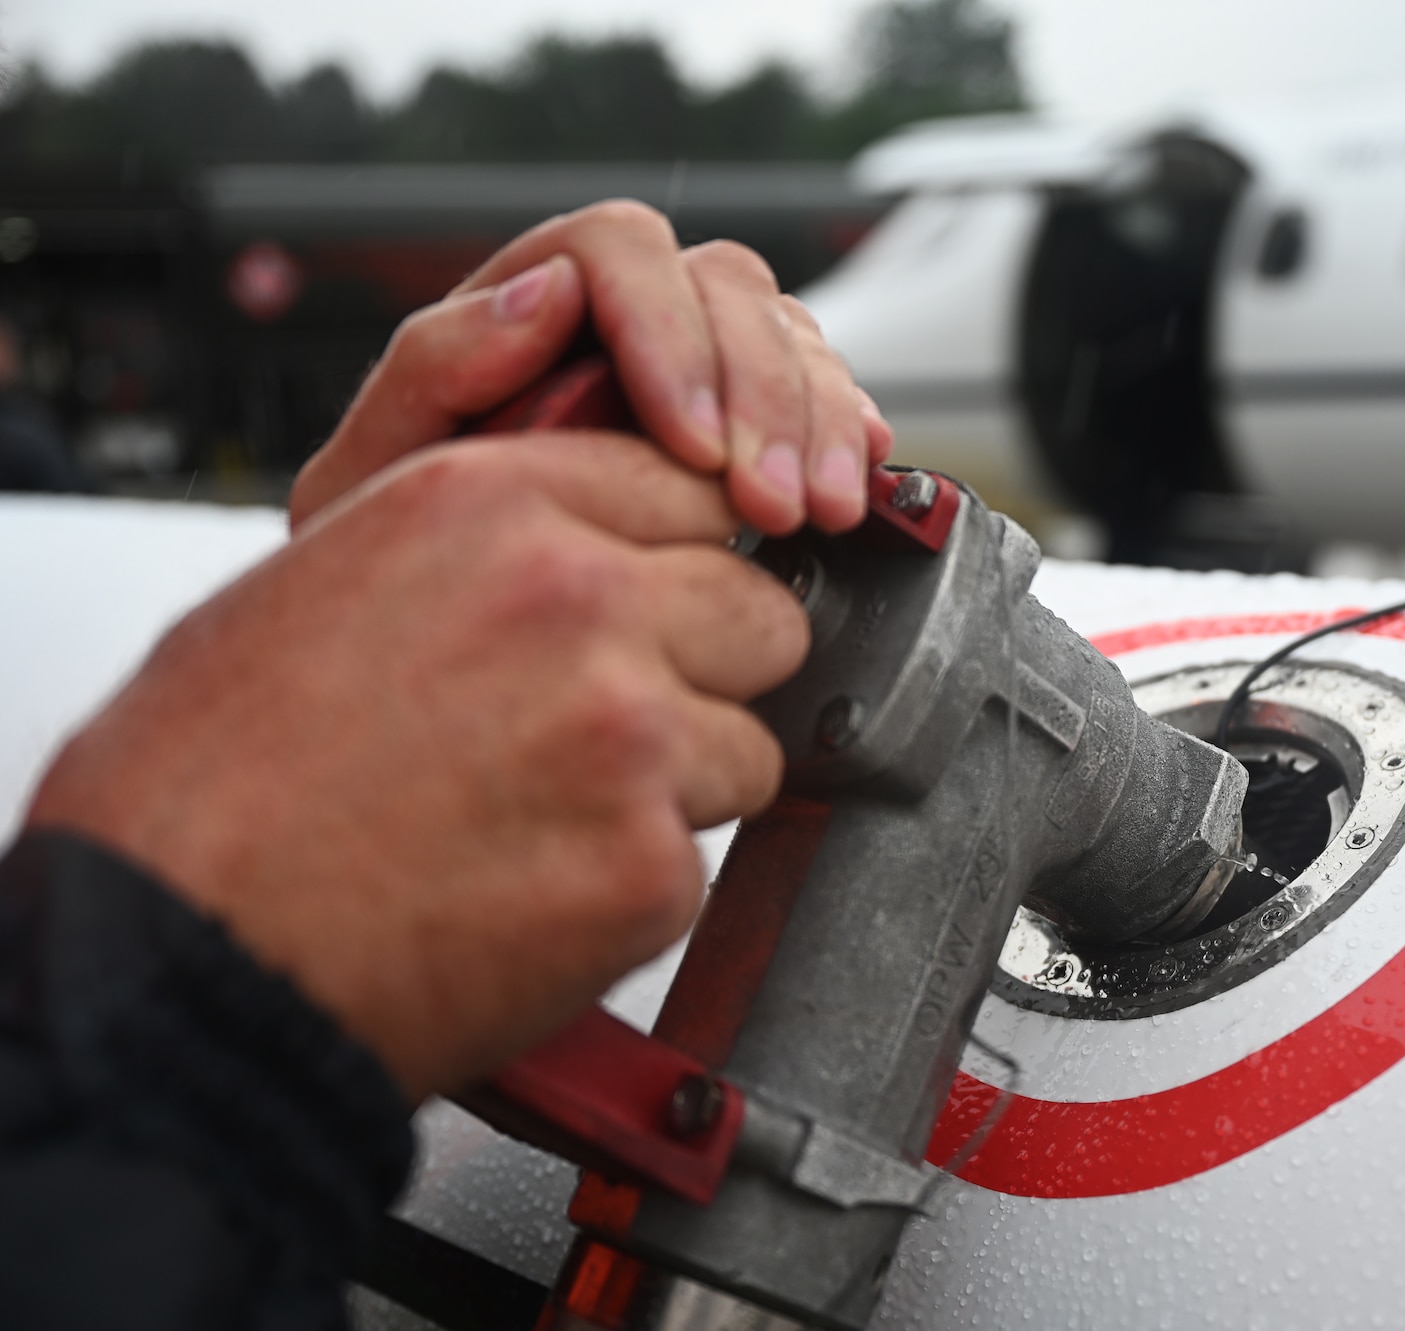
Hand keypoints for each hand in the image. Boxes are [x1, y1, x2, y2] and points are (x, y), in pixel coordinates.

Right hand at [30, 433, 808, 1100]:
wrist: (176, 950)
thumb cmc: (212, 780)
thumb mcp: (330, 570)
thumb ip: (493, 535)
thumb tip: (602, 539)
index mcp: (488, 504)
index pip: (688, 490)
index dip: (678, 559)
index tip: (662, 603)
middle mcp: (575, 600)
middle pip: (758, 610)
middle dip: (708, 670)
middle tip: (616, 726)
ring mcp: (626, 734)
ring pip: (750, 744)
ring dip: (682, 787)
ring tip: (553, 822)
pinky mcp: (645, 866)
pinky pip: (699, 861)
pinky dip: (636, 889)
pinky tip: (534, 893)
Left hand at [290, 200, 893, 535]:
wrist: (435, 634)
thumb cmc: (394, 553)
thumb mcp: (378, 475)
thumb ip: (436, 370)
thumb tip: (543, 293)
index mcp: (523, 297)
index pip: (617, 251)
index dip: (670, 336)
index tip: (691, 446)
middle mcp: (619, 311)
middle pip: (723, 287)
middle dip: (763, 399)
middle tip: (771, 508)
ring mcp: (694, 358)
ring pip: (787, 332)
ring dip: (816, 424)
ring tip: (820, 517)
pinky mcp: (751, 415)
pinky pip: (822, 388)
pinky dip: (845, 433)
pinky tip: (849, 484)